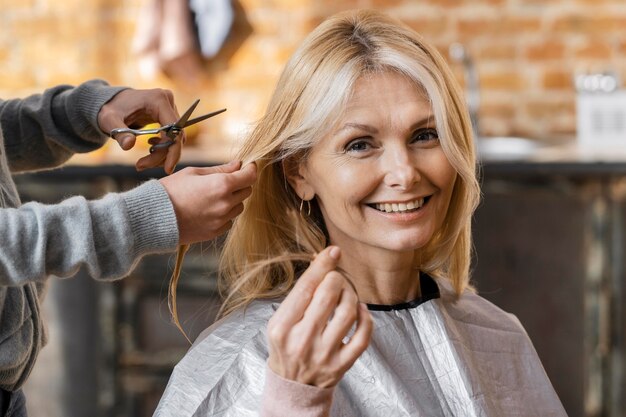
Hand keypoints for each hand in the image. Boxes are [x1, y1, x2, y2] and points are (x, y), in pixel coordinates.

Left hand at [97, 88, 183, 173]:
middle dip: (162, 155)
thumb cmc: (110, 108)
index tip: (167, 169)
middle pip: (176, 136)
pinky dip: (163, 147)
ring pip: (175, 139)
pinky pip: (172, 136)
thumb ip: (120, 133)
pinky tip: (150, 148)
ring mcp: (170, 108)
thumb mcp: (109, 121)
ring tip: (143, 162)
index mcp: (158, 100)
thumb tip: (129, 145)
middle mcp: (168, 102)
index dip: (173, 150)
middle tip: (142, 166)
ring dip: (162, 154)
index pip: (174, 129)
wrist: (111, 101)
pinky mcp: (168, 114)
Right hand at [159, 161, 256, 243]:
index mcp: (222, 185)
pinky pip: (228, 221)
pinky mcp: (215, 232)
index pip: (250, 176)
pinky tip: (206, 210)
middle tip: (224, 180)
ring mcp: (221, 220)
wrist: (153, 218)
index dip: (251, 169)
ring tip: (210, 197)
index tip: (248, 166)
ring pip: (238, 207)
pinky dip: (223, 215)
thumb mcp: (194, 173)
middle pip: (246, 191)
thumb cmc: (171, 190)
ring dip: (232, 200)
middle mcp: (226, 204)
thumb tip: (239, 164)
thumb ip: (220, 169)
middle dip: (239, 184)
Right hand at [267, 246, 372, 387]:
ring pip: (348, 312)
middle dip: (337, 279)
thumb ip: (300, 295)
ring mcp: (323, 355)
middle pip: (328, 295)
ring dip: (352, 295)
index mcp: (282, 327)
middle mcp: (302, 341)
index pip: (306, 287)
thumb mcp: (281, 320)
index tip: (333, 252)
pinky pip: (363, 336)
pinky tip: (359, 311)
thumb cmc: (287, 346)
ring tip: (347, 294)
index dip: (322, 265)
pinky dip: (365, 317)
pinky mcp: (341, 365)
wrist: (291, 386)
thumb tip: (325, 262)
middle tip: (337, 279)